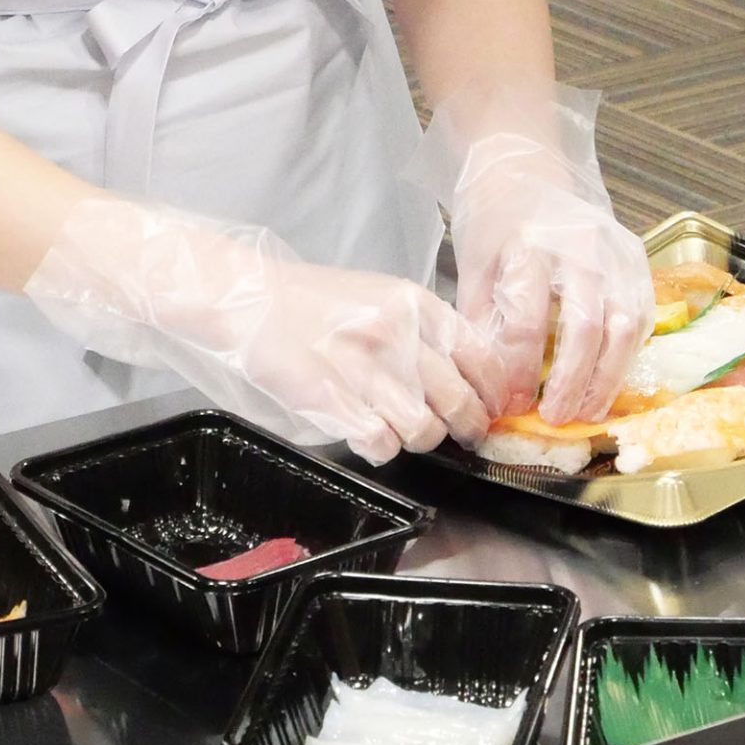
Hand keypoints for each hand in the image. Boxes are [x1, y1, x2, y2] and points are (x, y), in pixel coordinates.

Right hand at [24, 201, 496, 463]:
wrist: (250, 301)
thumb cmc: (315, 302)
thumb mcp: (383, 296)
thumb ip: (427, 330)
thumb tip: (474, 372)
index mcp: (415, 304)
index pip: (483, 356)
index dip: (494, 392)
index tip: (492, 407)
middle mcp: (396, 334)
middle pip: (460, 402)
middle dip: (464, 427)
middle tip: (454, 432)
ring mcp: (364, 369)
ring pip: (424, 431)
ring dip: (416, 438)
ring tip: (395, 425)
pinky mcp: (332, 399)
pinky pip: (381, 444)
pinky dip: (379, 448)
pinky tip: (366, 431)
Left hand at [433, 88, 652, 422]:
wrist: (526, 162)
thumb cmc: (494, 215)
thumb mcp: (473, 263)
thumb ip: (483, 321)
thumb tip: (489, 383)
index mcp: (527, 246)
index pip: (528, 322)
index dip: (521, 371)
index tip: (511, 402)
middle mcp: (577, 247)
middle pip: (584, 327)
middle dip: (571, 382)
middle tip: (555, 417)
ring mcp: (613, 249)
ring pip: (623, 324)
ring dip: (608, 376)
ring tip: (588, 410)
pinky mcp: (634, 254)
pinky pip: (642, 312)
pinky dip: (629, 352)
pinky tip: (610, 377)